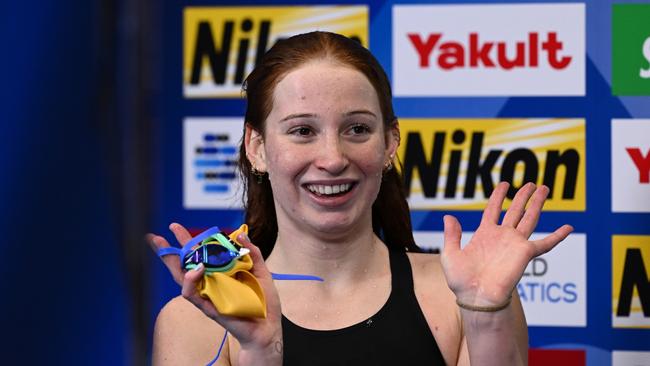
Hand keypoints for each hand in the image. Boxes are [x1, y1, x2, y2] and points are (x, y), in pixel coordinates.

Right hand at [147, 223, 282, 358]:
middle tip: (155, 237)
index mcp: (220, 272)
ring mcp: (207, 294)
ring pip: (182, 279)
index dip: (186, 240)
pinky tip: (196, 270)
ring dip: (173, 263)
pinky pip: (192, 294)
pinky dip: (190, 281)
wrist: (267, 326)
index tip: (174, 227)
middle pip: (184, 264)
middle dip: (168, 251)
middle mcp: (209, 282)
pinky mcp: (208, 307)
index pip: (199, 254)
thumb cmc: (263, 301)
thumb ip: (252, 253)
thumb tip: (240, 234)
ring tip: (169, 248)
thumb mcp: (260, 271)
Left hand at [441, 182, 572, 305]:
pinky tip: (568, 227)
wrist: (476, 297)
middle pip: (515, 210)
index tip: (504, 184)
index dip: (498, 196)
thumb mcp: (450, 254)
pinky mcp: (525, 254)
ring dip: (537, 203)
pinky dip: (558, 236)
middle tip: (532, 183)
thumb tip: (448, 216)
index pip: (493, 209)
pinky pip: (545, 243)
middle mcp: (502, 237)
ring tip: (545, 188)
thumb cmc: (462, 281)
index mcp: (484, 235)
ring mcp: (515, 244)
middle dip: (523, 196)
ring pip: (529, 218)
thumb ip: (451, 235)